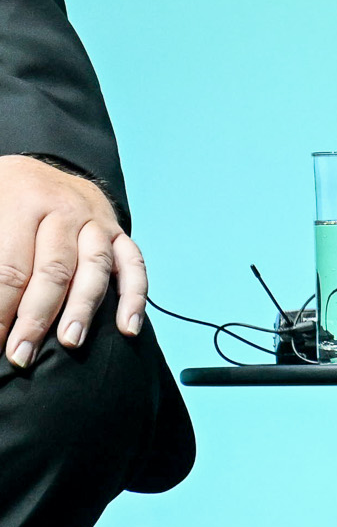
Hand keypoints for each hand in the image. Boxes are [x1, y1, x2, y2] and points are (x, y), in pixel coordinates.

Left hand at [0, 154, 143, 366]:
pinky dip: (134, 296)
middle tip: (21, 356)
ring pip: (94, 268)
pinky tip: (129, 327)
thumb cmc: (1, 203)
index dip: (1, 311)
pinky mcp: (117, 231)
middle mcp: (65, 210)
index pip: (10, 269)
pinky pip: (133, 264)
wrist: (32, 170)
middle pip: (54, 271)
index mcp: (22, 205)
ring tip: (70, 342)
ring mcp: (96, 220)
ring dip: (83, 309)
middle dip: (36, 318)